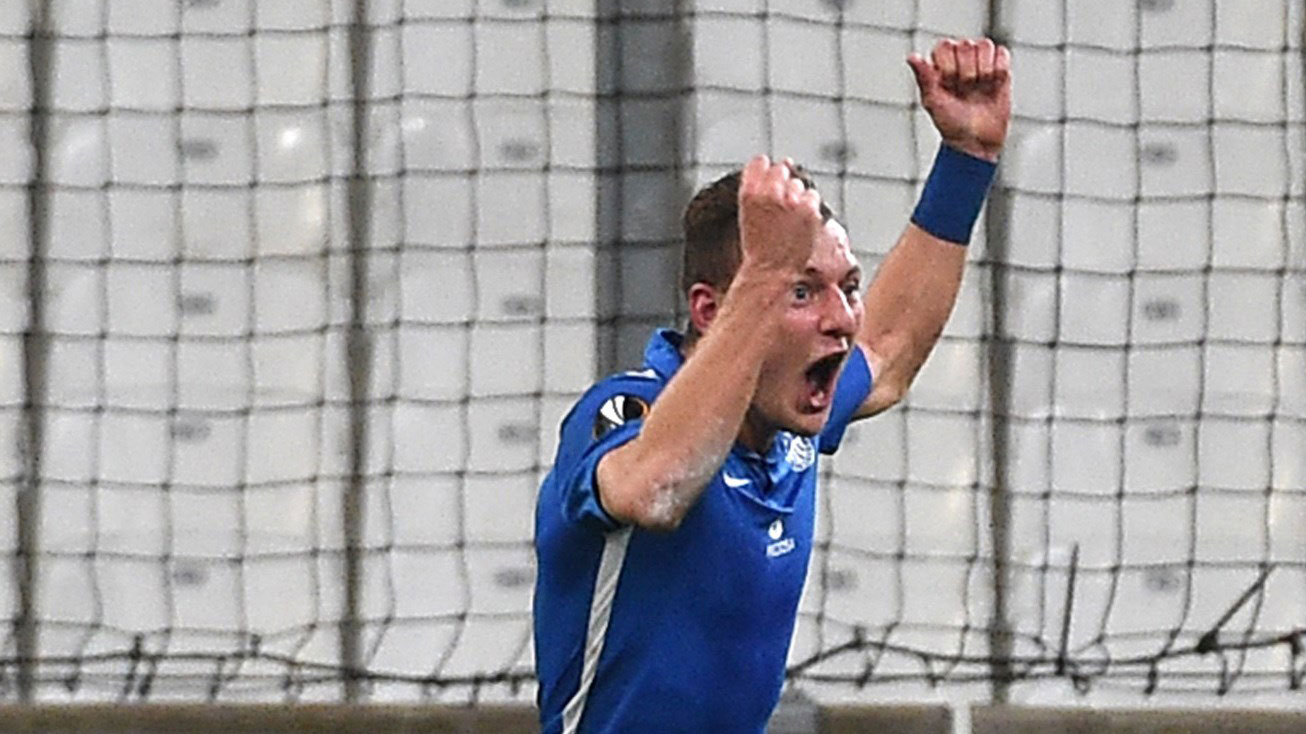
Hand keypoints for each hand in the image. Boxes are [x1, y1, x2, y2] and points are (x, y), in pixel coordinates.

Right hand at [737, 155, 823, 275]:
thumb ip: (761, 187)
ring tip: (788, 218)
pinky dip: (808, 207)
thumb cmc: (758, 246)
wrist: (772, 271)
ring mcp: (791, 201)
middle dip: (782, 182)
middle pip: (781, 169)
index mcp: (749, 193)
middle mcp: (770, 193)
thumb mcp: (748, 213)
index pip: (760, 162)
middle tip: (780, 207)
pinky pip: (812, 196)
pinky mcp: (809, 210)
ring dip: (796, 195)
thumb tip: (787, 162)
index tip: (766, 183)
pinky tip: (800, 222)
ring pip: (798, 183)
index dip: (764, 170)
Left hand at [908, 38, 1011, 161]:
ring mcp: (981, 61)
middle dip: (967, 71)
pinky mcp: (1000, 67)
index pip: (946, 46)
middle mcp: (960, 58)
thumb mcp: (932, 102)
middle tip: (965, 90)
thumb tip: (911, 56)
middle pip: (966, 45)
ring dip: (984, 69)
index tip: (949, 86)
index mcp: (941, 63)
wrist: (977, 140)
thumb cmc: (950, 123)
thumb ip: (924, 77)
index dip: (949, 66)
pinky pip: (1002, 53)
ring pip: (985, 45)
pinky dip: (999, 69)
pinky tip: (993, 84)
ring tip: (980, 87)